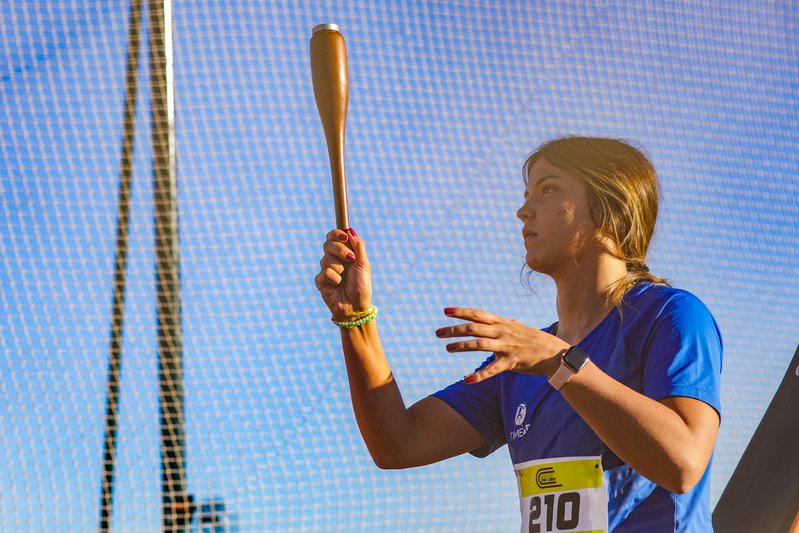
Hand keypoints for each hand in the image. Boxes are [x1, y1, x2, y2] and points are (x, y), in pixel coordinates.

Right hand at [314, 228, 372, 318]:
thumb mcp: (364, 264)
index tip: (344, 237)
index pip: (334, 237)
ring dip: (339, 268)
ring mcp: (326, 270)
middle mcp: (334, 260)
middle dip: (340, 250)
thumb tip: (350, 230)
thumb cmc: (362, 286)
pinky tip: (338, 286)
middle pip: (328, 244)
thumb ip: (358, 246)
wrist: (357, 307)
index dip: (336, 234)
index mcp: (344, 253)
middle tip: (350, 259)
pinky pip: (324, 272)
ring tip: (345, 278)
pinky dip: (334, 278)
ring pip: (326, 258)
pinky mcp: (320, 281)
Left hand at [435, 307, 568, 382]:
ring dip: (462, 346)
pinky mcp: (512, 362)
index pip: (478, 314)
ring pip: (480, 344)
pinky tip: (467, 379)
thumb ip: (498, 324)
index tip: (445, 310)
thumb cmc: (532, 340)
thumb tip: (485, 319)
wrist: (555, 353)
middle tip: (438, 332)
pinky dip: (479, 375)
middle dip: (454, 329)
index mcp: (502, 323)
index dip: (461, 311)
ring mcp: (507, 347)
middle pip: (474, 328)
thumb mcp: (514, 327)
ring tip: (448, 348)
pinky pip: (493, 369)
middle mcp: (503, 332)